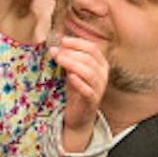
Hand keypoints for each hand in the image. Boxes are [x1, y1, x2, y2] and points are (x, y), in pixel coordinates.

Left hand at [51, 34, 108, 152]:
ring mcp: (99, 88)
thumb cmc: (76, 91)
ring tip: (59, 59)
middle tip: (56, 51)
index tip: (62, 40)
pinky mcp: (92, 101)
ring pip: (89, 73)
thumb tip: (54, 47)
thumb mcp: (72, 72)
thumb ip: (67, 60)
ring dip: (73, 64)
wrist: (79, 116)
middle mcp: (103, 75)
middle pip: (90, 59)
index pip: (93, 48)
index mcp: (100, 65)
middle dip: (72, 53)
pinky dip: (79, 82)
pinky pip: (88, 90)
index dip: (78, 43)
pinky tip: (70, 76)